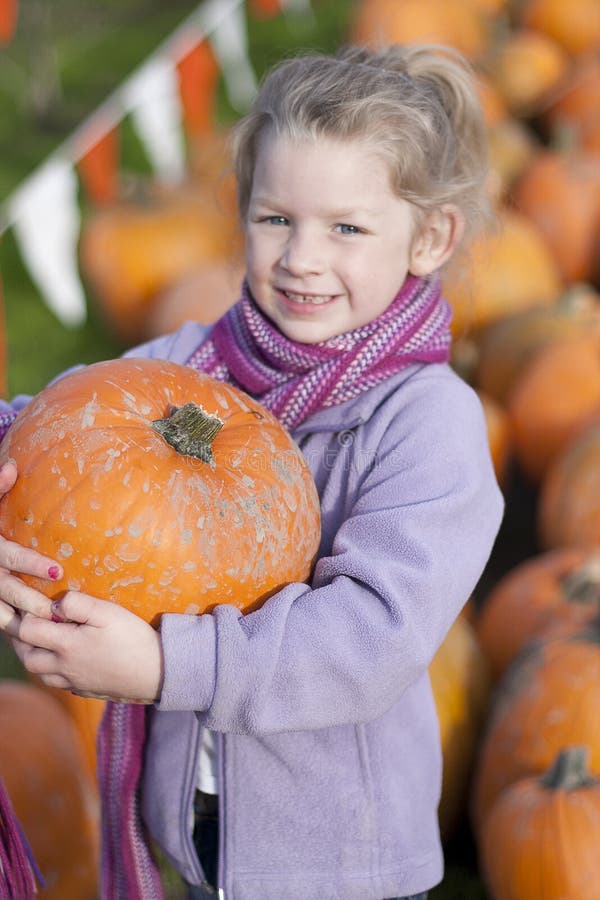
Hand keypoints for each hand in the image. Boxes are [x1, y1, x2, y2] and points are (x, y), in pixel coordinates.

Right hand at [0, 460, 62, 630]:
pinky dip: (11, 629)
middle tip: (57, 611)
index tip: (58, 572)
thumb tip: (12, 466)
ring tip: (49, 629)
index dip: (32, 564)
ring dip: (22, 621)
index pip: (11, 556)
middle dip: (31, 601)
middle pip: (8, 589)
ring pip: (0, 611)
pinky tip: (32, 637)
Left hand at [9, 592, 163, 703]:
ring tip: (41, 640)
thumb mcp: (108, 613)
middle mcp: (65, 667)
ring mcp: (75, 682)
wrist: (158, 674)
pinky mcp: (86, 690)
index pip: (28, 631)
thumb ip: (77, 604)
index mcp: (67, 646)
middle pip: (28, 657)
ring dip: (34, 656)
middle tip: (28, 622)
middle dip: (22, 640)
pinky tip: (63, 660)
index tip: (36, 604)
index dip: (26, 615)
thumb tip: (55, 604)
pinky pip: (58, 683)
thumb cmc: (134, 640)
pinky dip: (52, 671)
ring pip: (40, 674)